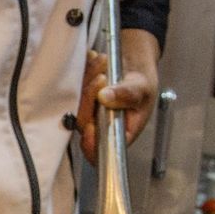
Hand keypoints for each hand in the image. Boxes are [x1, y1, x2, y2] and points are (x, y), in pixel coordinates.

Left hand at [76, 29, 160, 165]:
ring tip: (104, 63)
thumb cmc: (141, 86)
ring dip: (88, 79)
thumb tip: (105, 97)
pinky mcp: (80, 98)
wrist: (134, 68)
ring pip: (76, 101)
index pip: (100, 150)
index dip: (91, 143)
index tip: (91, 125)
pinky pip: (73, 85)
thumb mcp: (141, 89)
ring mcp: (87, 113)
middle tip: (102, 77)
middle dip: (90, 96)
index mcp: (117, 134)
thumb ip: (126, 94)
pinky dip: (83, 71)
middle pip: (83, 121)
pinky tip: (96, 62)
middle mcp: (100, 127)